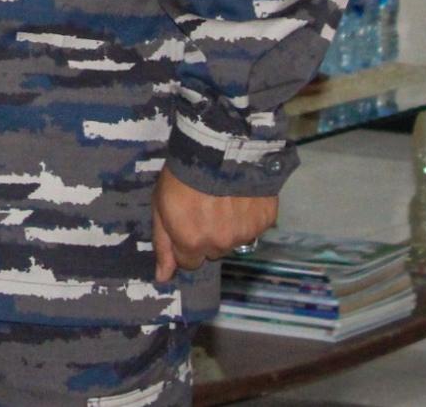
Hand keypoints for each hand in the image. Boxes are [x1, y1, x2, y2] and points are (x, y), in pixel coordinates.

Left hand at [152, 169, 277, 280]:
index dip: (185, 243)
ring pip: (233, 240)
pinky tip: (240, 195)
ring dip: (228, 226)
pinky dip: (247, 216)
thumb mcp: (161, 205)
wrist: (219, 148)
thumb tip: (163, 278)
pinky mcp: (265, 221)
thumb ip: (163, 244)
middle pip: (213, 251)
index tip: (186, 223)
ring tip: (223, 198)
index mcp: (192, 242)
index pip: (189, 262)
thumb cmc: (182, 175)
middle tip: (204, 208)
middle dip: (207, 236)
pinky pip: (253, 227)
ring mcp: (245, 234)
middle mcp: (220, 244)